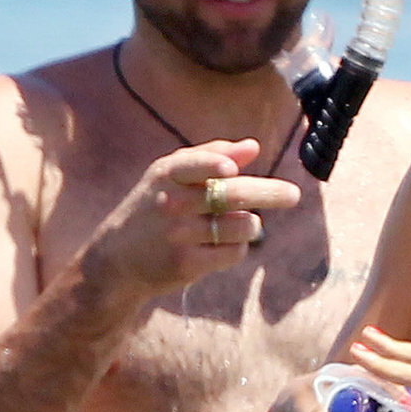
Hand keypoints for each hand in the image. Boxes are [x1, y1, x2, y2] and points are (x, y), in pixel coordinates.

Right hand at [90, 139, 301, 297]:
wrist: (116, 258)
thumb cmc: (152, 208)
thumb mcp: (169, 176)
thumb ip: (210, 156)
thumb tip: (252, 146)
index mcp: (167, 174)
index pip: (190, 165)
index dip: (212, 166)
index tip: (231, 170)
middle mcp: (171, 203)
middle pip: (229, 196)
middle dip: (268, 193)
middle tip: (294, 195)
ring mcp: (178, 235)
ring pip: (240, 225)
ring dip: (251, 225)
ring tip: (241, 224)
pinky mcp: (186, 264)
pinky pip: (233, 252)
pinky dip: (238, 247)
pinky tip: (224, 245)